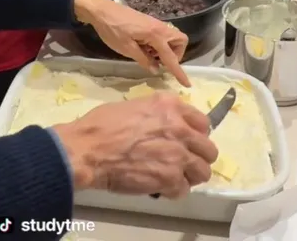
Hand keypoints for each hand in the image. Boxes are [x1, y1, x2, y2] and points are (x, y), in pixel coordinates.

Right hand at [52, 92, 217, 196]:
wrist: (87, 150)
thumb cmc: (100, 126)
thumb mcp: (133, 107)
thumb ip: (156, 115)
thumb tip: (162, 125)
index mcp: (170, 106)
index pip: (203, 122)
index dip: (197, 135)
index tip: (188, 142)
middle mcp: (180, 128)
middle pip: (208, 149)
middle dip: (197, 158)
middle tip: (182, 163)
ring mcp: (178, 154)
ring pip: (202, 172)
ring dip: (189, 176)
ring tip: (173, 178)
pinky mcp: (170, 178)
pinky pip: (183, 190)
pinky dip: (172, 191)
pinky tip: (159, 187)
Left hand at [74, 0, 189, 86]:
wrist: (101, 10)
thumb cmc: (112, 29)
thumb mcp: (126, 48)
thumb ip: (143, 59)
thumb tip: (156, 70)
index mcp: (155, 35)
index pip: (171, 57)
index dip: (179, 71)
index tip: (187, 84)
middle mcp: (160, 28)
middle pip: (181, 41)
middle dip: (177, 54)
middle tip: (161, 62)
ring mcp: (155, 23)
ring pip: (172, 37)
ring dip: (167, 49)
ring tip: (149, 55)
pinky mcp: (149, 23)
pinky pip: (163, 35)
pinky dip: (159, 44)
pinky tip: (144, 48)